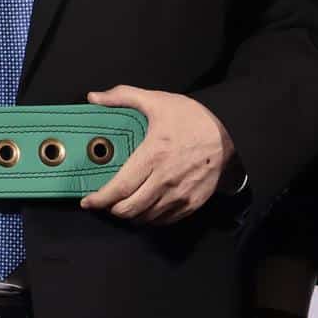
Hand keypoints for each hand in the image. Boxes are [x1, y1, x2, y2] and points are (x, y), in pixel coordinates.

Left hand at [80, 86, 234, 222]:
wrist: (230, 132)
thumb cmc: (191, 117)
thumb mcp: (156, 100)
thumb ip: (122, 96)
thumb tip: (93, 97)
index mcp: (153, 156)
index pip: (120, 188)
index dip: (100, 199)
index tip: (87, 202)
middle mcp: (166, 180)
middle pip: (130, 209)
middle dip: (111, 209)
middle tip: (104, 202)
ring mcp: (181, 194)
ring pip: (147, 217)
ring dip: (130, 215)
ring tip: (121, 205)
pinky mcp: (193, 202)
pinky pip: (166, 220)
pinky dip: (150, 218)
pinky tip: (143, 209)